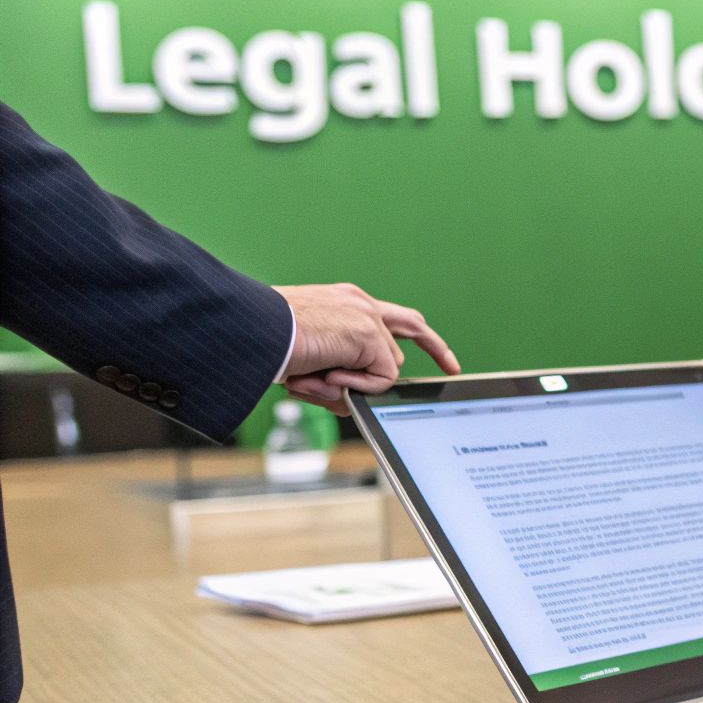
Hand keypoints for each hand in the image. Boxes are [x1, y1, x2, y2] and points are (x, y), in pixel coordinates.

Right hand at [274, 283, 459, 414]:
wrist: (250, 331)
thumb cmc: (266, 343)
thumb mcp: (308, 358)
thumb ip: (337, 372)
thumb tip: (350, 398)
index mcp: (345, 303)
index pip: (389, 317)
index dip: (417, 336)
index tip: (438, 353)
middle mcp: (360, 305)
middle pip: (412, 328)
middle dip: (435, 349)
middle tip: (452, 369)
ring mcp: (366, 319)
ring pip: (386, 369)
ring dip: (354, 385)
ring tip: (316, 376)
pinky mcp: (367, 336)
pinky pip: (379, 380)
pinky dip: (355, 388)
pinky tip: (326, 376)